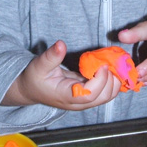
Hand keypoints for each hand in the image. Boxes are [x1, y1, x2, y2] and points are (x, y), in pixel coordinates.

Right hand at [4, 40, 121, 109]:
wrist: (32, 89)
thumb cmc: (35, 78)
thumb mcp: (39, 65)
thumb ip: (51, 56)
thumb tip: (60, 44)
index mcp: (66, 96)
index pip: (89, 95)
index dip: (100, 80)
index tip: (102, 64)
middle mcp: (78, 102)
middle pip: (103, 97)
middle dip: (111, 79)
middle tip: (110, 61)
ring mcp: (85, 100)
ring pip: (108, 95)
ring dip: (114, 80)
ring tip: (112, 62)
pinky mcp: (89, 94)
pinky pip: (106, 90)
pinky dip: (111, 79)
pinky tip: (110, 66)